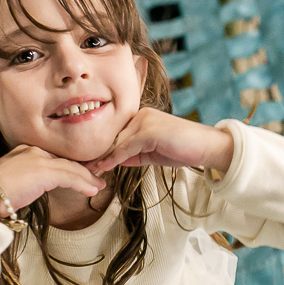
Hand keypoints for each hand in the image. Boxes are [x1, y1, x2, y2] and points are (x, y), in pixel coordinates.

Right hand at [0, 145, 105, 219]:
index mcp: (24, 150)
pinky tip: (92, 190)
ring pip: (70, 168)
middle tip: (95, 178)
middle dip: (82, 170)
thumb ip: (27, 178)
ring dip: (87, 178)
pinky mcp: (44, 172)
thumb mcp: (12, 180)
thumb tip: (37, 186)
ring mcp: (39, 159)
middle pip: (64, 160)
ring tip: (98, 186)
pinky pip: (70, 176)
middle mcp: (33, 150)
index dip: (70, 166)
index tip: (81, 174)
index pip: (54, 157)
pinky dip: (83, 183)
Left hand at [85, 108, 234, 173]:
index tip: (85, 160)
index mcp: (139, 117)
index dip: (100, 148)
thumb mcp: (151, 153)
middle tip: (78, 165)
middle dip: (95, 152)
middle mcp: (140, 115)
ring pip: (116, 141)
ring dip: (100, 157)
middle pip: (112, 136)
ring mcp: (144, 121)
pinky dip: (113, 158)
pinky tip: (102, 167)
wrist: (206, 147)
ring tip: (85, 169)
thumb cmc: (181, 149)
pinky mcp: (149, 130)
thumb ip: (131, 154)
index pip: (115, 134)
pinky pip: (126, 147)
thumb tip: (110, 161)